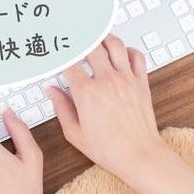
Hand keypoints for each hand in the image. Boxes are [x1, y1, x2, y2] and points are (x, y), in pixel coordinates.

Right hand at [46, 34, 167, 179]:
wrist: (140, 155)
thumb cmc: (109, 149)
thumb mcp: (75, 133)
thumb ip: (61, 108)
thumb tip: (52, 91)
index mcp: (87, 93)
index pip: (68, 63)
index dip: (58, 55)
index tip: (54, 53)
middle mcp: (107, 81)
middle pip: (90, 46)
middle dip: (78, 39)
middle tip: (72, 37)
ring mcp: (126, 80)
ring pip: (114, 44)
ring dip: (103, 38)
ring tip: (95, 38)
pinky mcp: (141, 83)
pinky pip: (137, 56)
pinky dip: (128, 50)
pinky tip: (120, 54)